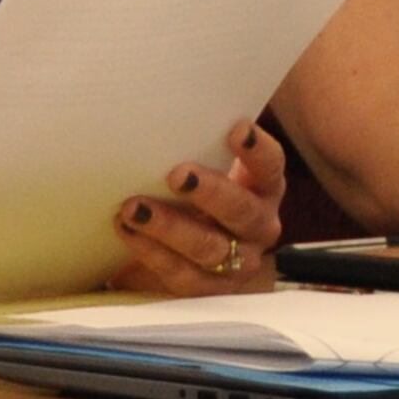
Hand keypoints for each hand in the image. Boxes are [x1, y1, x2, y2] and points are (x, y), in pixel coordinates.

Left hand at [112, 117, 287, 295]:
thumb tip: (159, 107)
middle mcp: (258, 226)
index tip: (237, 129)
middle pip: (242, 212)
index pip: (270, 167)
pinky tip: (128, 233)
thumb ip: (197, 147)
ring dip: (169, 227)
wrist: (183, 251)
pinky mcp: (207, 291)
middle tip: (177, 174)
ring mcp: (237, 264)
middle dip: (210, 193)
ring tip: (132, 209)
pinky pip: (182, 276)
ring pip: (210, 248)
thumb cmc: (194, 197)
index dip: (257, 150)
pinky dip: (151, 253)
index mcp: (264, 189)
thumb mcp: (205, 169)